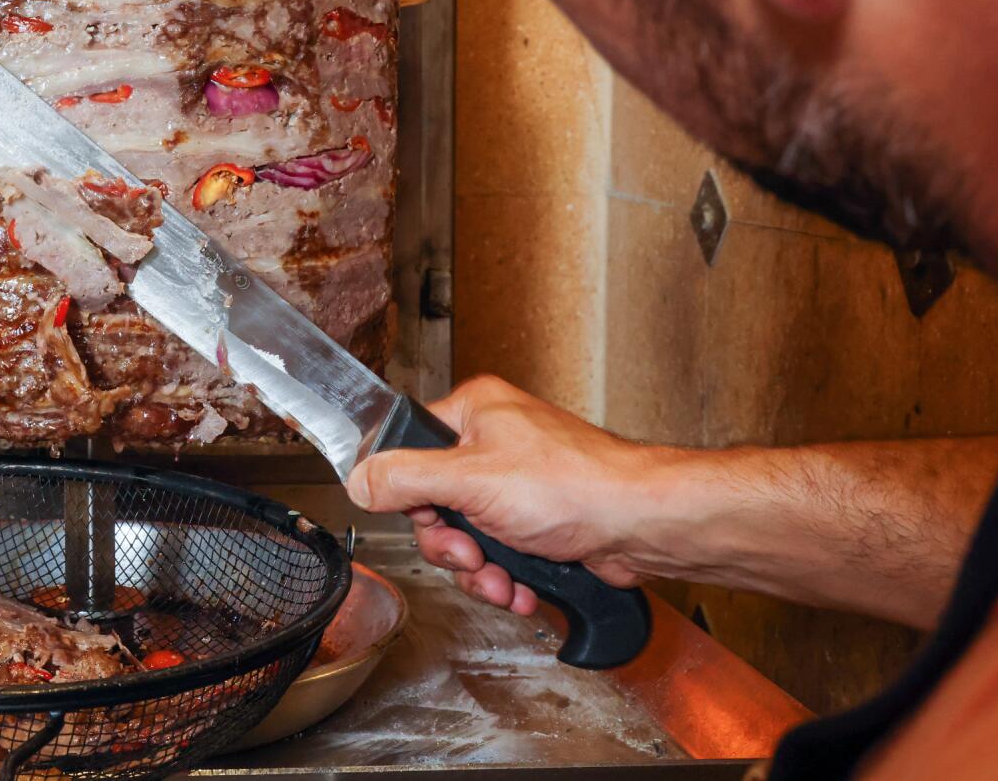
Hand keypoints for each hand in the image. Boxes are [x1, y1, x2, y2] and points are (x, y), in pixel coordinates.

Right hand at [347, 375, 662, 615]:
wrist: (640, 524)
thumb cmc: (575, 485)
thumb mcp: (470, 480)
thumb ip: (405, 478)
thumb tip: (358, 478)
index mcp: (473, 412)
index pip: (409, 452)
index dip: (414, 497)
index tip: (432, 518)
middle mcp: (494, 442)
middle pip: (436, 504)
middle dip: (453, 546)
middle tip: (472, 555)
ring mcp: (516, 483)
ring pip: (467, 536)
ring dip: (480, 570)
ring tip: (502, 580)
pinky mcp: (537, 520)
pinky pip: (499, 553)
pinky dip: (506, 577)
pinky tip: (521, 586)